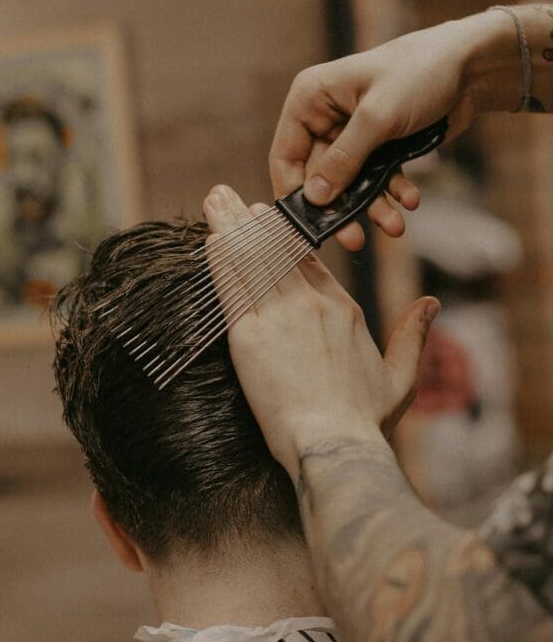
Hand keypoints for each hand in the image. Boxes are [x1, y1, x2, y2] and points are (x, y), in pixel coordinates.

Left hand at [203, 185, 440, 482]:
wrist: (335, 444)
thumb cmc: (365, 422)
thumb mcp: (400, 377)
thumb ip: (413, 336)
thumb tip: (432, 303)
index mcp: (343, 310)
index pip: (308, 263)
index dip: (284, 238)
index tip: (267, 218)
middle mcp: (311, 304)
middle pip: (276, 249)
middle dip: (250, 220)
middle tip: (227, 196)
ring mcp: (280, 316)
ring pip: (253, 259)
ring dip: (229, 227)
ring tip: (213, 201)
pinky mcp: (251, 336)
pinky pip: (234, 287)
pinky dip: (221, 261)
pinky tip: (209, 239)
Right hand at [269, 13, 509, 250]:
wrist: (472, 66)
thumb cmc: (420, 74)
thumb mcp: (377, 117)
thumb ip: (344, 160)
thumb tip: (314, 198)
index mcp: (311, 99)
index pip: (285, 156)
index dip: (294, 193)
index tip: (309, 225)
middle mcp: (326, 118)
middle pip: (319, 179)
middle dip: (342, 209)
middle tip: (354, 240)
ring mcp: (352, 134)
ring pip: (351, 185)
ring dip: (372, 207)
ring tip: (395, 226)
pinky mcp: (378, 146)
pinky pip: (376, 179)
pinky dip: (392, 192)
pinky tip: (411, 200)